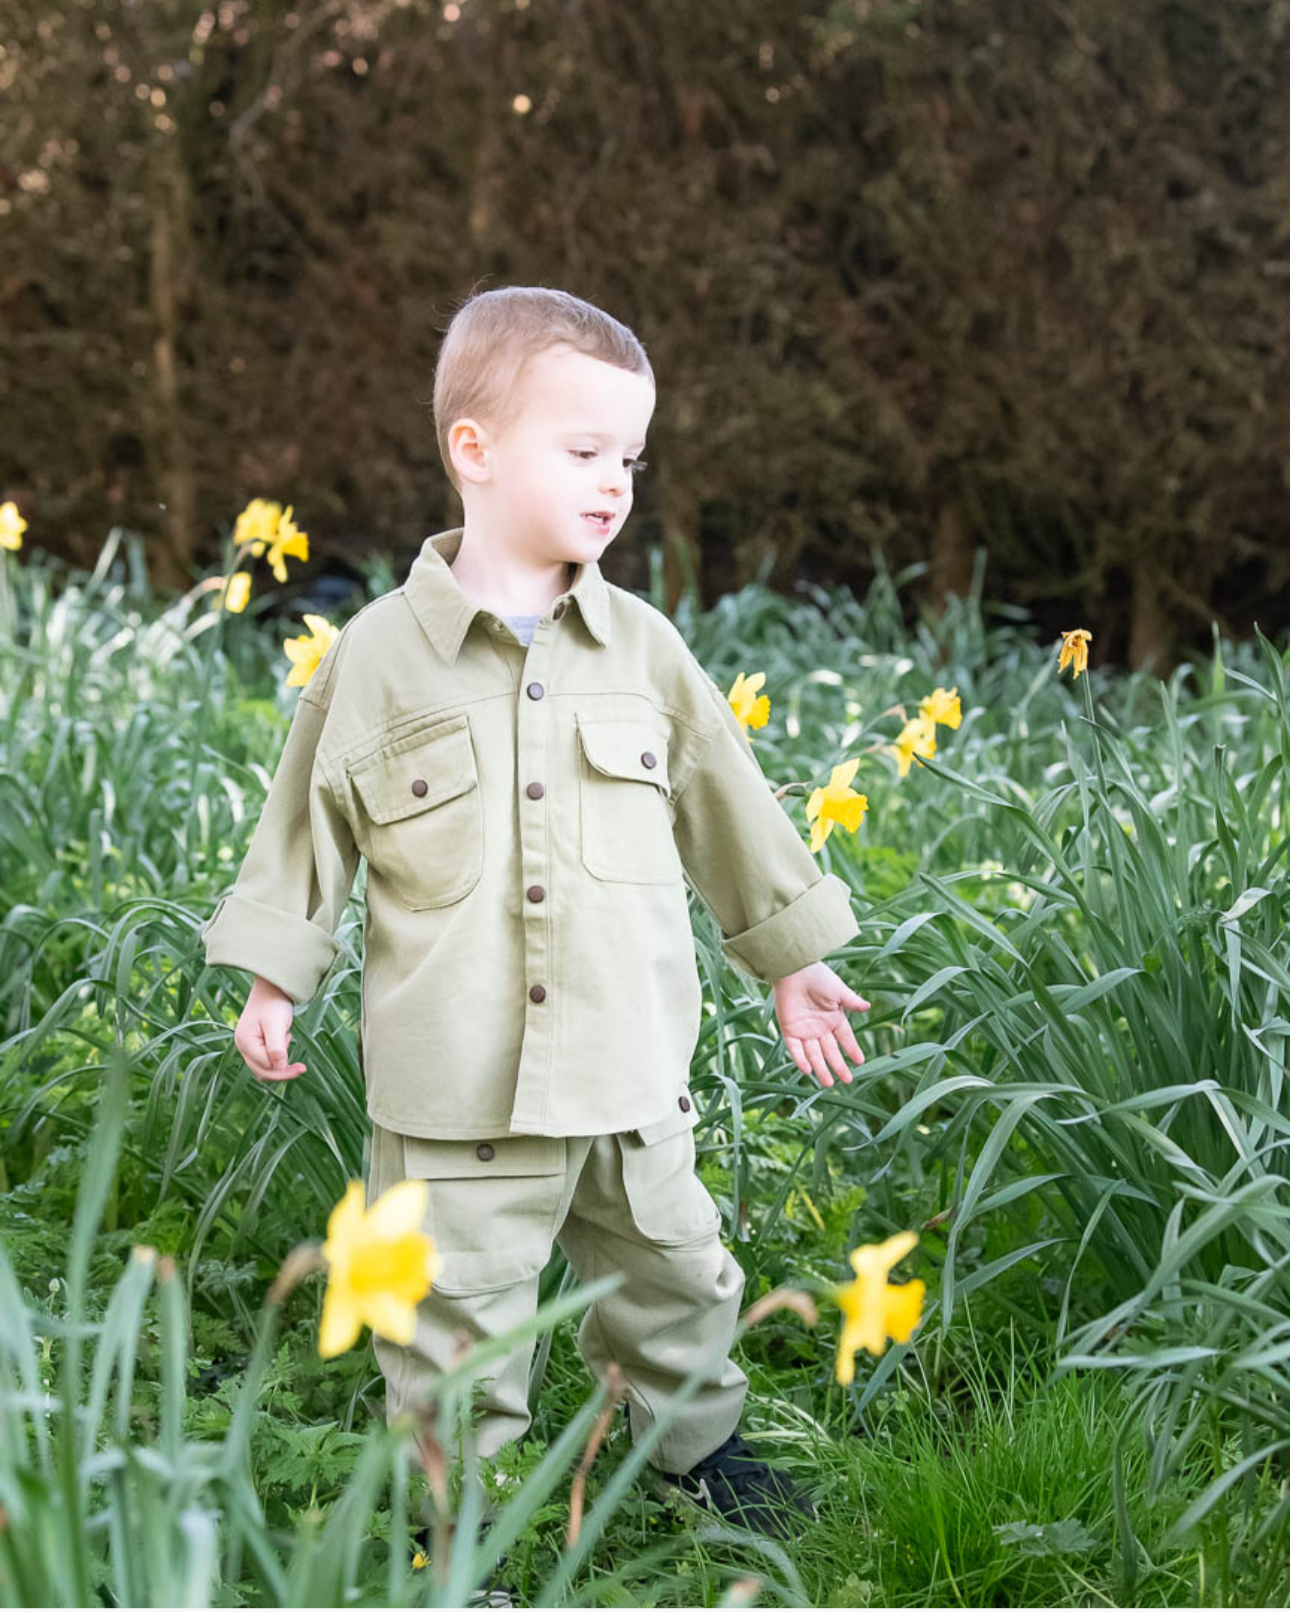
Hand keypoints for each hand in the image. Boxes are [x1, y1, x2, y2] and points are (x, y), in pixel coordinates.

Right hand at [234, 975, 307, 1082]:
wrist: (271, 986)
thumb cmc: (274, 1003)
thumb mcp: (277, 1025)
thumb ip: (277, 1048)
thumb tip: (279, 1068)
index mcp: (245, 1042)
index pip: (265, 1068)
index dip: (283, 1071)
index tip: (302, 1067)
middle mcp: (242, 1046)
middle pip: (263, 1071)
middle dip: (283, 1071)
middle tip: (302, 1067)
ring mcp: (247, 1045)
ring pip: (264, 1067)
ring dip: (280, 1062)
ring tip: (288, 1038)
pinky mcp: (254, 1042)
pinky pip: (265, 1058)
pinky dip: (277, 1055)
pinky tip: (285, 1038)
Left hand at [772, 961, 869, 1087]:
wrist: (794, 970)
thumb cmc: (818, 977)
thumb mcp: (838, 991)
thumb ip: (852, 1002)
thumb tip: (868, 1007)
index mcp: (833, 1017)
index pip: (845, 1038)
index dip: (852, 1049)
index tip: (860, 1061)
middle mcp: (820, 1026)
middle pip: (830, 1051)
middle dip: (839, 1065)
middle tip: (847, 1080)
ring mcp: (804, 1030)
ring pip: (814, 1054)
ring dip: (820, 1068)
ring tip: (828, 1083)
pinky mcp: (789, 1029)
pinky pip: (795, 1048)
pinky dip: (800, 1059)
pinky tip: (808, 1070)